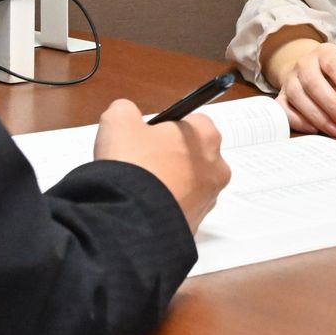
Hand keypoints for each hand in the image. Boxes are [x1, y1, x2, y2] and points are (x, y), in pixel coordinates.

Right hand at [92, 99, 228, 231]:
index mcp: (206, 136)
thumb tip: (127, 115)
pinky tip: (143, 206)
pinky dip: (165, 206)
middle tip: (141, 162)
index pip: (191, 122)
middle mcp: (217, 167)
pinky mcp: (196, 224)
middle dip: (170, 157)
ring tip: (139, 188)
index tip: (147, 136)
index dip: (166, 128)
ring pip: (188, 184)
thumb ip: (125, 110)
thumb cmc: (132, 165)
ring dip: (169, 183)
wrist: (131, 220)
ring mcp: (209, 199)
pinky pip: (180, 208)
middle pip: (192, 155)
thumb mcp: (118, 121)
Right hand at [274, 40, 335, 135]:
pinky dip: (297, 120)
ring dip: (317, 116)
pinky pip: (283, 108)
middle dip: (334, 106)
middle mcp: (304, 63)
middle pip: (314, 83)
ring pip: (297, 96)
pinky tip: (315, 130)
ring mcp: (289, 79)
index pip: (335, 66)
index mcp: (325, 52)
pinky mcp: (280, 95)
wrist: (313, 70)